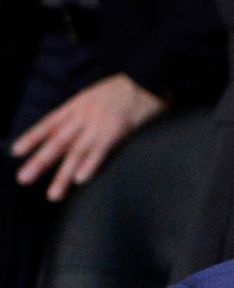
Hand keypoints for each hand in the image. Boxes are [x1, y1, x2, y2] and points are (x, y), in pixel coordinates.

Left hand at [11, 74, 164, 201]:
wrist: (148, 76)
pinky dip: (91, 164)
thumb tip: (74, 128)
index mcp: (77, 105)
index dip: (32, 138)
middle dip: (39, 162)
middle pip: (57, 142)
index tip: (15, 153)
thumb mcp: (98, 96)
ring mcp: (100, 124)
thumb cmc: (128, 90)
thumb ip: (86, 112)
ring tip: (53, 195)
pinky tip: (80, 179)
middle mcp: (83, 116)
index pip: (49, 124)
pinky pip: (102, 150)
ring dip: (63, 175)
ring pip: (76, 152)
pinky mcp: (119, 130)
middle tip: (23, 180)